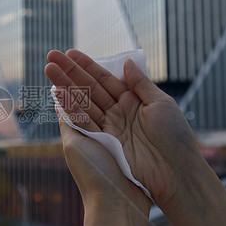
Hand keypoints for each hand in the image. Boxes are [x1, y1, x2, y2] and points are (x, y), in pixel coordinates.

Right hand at [45, 49, 205, 207]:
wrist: (176, 172)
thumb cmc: (174, 138)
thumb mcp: (161, 104)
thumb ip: (141, 83)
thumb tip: (125, 62)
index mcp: (133, 101)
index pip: (105, 78)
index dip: (87, 65)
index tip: (70, 53)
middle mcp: (118, 113)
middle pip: (90, 88)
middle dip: (70, 72)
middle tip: (52, 56)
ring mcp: (109, 128)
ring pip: (83, 102)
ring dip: (65, 86)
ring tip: (49, 70)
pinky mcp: (103, 142)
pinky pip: (83, 122)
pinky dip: (70, 108)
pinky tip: (57, 94)